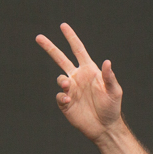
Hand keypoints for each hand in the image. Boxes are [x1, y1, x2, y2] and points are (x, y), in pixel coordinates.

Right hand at [35, 23, 123, 142]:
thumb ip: (109, 77)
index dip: (71, 38)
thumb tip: (107, 62)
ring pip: (59, 79)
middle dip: (50, 48)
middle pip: (61, 59)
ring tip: (68, 87)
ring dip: (62, 82)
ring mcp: (71, 89)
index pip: (78, 51)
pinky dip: (61, 96)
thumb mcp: (114, 92)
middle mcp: (78, 78)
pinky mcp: (65, 102)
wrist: (105, 127)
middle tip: (39, 37)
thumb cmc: (112, 108)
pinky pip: (59, 95)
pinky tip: (68, 100)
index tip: (63, 26)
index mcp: (89, 71)